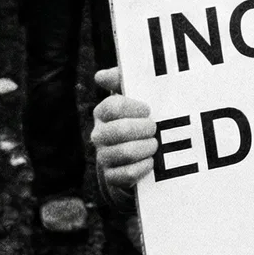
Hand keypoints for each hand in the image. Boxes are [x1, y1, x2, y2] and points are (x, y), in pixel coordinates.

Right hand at [91, 67, 157, 197]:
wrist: (138, 155)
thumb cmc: (138, 119)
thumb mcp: (134, 97)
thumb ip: (121, 80)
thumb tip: (100, 76)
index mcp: (103, 113)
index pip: (112, 107)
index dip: (132, 108)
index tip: (148, 109)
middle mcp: (99, 135)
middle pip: (117, 131)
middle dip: (142, 129)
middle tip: (154, 128)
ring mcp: (104, 157)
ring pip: (123, 153)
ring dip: (145, 148)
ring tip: (154, 144)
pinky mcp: (112, 178)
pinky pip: (127, 174)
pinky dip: (143, 167)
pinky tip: (151, 162)